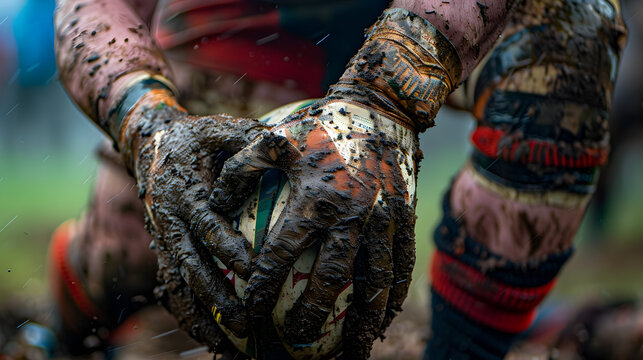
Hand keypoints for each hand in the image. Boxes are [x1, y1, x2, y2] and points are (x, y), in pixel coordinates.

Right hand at [117, 85, 267, 338]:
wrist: (147, 142)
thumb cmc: (192, 137)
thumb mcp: (215, 128)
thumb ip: (243, 136)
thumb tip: (279, 141)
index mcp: (185, 192)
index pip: (208, 225)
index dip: (228, 247)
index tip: (253, 269)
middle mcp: (170, 220)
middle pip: (193, 265)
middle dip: (217, 295)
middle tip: (246, 320)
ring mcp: (164, 238)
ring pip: (180, 284)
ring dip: (202, 314)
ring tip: (226, 342)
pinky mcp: (164, 248)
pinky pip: (172, 286)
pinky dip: (188, 313)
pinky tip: (208, 336)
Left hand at [210, 8, 461, 356]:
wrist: (381, 109)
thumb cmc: (321, 122)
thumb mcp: (274, 137)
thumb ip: (240, 169)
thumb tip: (212, 202)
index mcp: (315, 198)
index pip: (282, 254)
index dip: (264, 286)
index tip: (252, 311)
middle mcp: (351, 214)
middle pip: (331, 278)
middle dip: (314, 315)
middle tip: (299, 341)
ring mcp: (383, 218)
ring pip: (374, 281)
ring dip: (365, 321)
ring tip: (356, 351)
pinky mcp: (404, 218)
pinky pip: (401, 265)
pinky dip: (394, 297)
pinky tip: (385, 320)